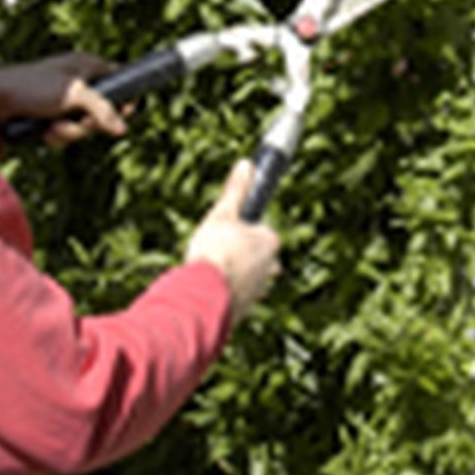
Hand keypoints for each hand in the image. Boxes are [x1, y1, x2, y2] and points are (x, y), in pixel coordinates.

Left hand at [0, 52, 127, 148]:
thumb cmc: (31, 87)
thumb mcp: (72, 94)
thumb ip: (101, 109)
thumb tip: (122, 127)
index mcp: (85, 65)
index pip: (118, 77)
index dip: (124, 97)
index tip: (124, 112)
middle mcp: (77, 82)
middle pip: (103, 109)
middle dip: (90, 123)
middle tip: (80, 122)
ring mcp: (63, 101)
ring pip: (84, 125)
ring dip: (71, 132)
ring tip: (54, 128)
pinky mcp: (51, 117)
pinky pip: (67, 132)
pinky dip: (58, 136)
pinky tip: (45, 132)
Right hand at [186, 161, 281, 323]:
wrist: (204, 295)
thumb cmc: (215, 250)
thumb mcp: (223, 213)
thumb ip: (236, 190)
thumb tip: (246, 164)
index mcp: (270, 242)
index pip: (263, 232)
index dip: (243, 231)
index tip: (227, 232)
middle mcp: (270, 268)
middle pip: (258, 257)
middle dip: (241, 255)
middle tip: (217, 251)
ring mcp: (258, 291)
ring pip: (249, 278)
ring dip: (234, 276)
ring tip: (212, 273)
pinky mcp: (245, 309)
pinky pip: (238, 297)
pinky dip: (227, 293)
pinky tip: (211, 289)